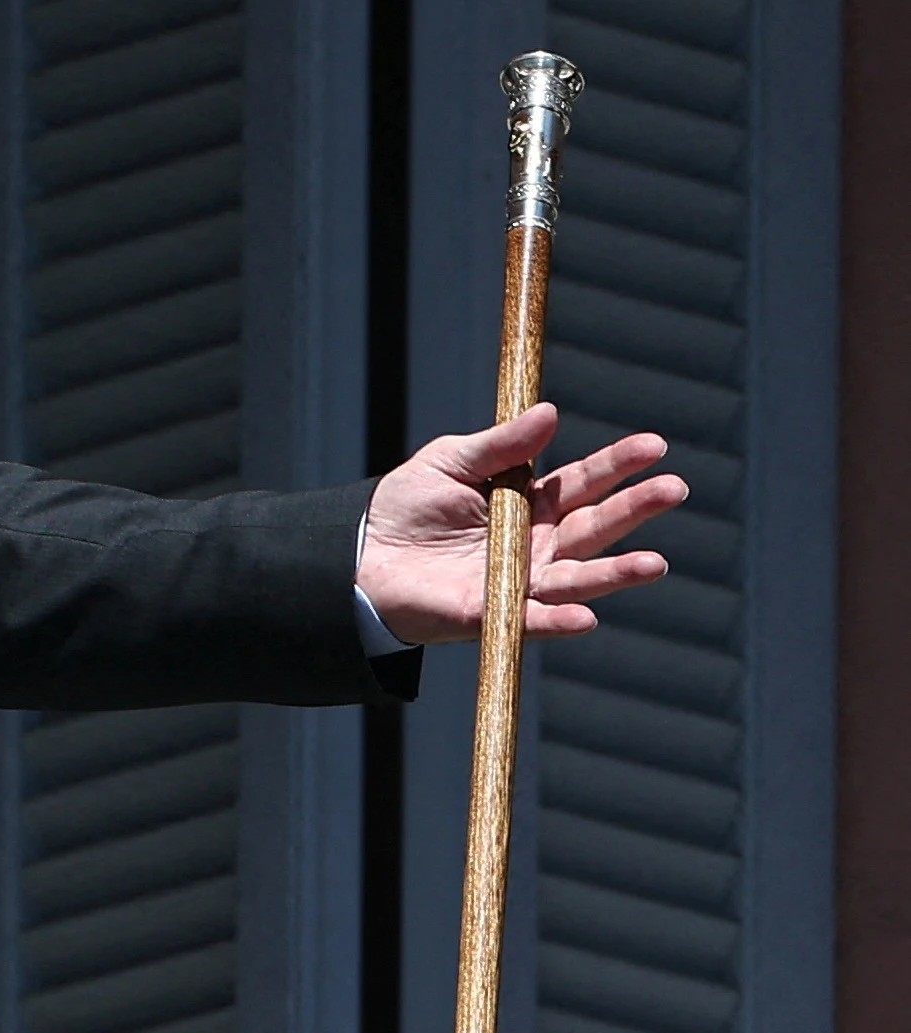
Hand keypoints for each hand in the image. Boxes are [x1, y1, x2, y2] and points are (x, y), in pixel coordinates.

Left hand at [356, 403, 684, 644]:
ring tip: (655, 564)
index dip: (620, 464)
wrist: (359, 555)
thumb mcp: (451, 461)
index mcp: (530, 503)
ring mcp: (520, 581)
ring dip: (617, 573)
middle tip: (674, 488)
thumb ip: (501, 445)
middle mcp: (537, 544)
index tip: (656, 445)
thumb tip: (550, 411)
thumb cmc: (406, 506)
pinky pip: (532, 619)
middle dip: (635, 508)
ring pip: (578, 578)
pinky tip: (587, 617)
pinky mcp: (493, 613)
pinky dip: (560, 620)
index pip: (585, 482)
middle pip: (595, 526)